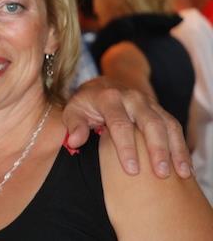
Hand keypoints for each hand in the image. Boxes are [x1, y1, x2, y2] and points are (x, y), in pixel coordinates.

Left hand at [62, 76, 190, 178]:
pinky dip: (181, 146)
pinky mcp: (159, 110)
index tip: (132, 170)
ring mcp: (149, 103)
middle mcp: (132, 98)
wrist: (102, 85)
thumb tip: (74, 141)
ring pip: (167, 124)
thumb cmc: (86, 104)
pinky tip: (185, 167)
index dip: (126, 148)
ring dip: (176, 149)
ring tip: (182, 173)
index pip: (120, 124)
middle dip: (157, 149)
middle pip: (150, 123)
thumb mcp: (73, 110)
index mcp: (109, 98)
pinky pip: (174, 126)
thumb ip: (74, 125)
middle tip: (161, 173)